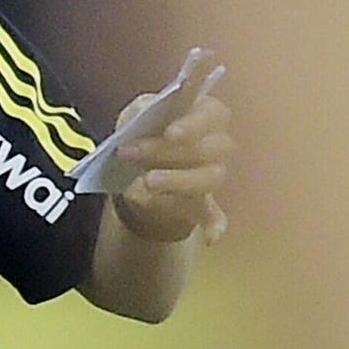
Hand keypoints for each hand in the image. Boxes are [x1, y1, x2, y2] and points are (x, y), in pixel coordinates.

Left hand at [112, 52, 234, 244]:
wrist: (132, 171)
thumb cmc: (139, 134)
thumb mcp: (133, 116)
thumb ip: (141, 111)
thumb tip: (144, 112)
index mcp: (201, 114)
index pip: (215, 113)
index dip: (197, 123)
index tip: (171, 132)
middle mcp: (215, 144)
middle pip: (211, 148)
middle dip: (168, 152)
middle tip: (132, 153)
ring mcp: (211, 175)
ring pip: (210, 179)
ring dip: (178, 181)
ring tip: (146, 181)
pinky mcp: (204, 204)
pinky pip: (217, 216)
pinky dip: (215, 226)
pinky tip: (211, 237)